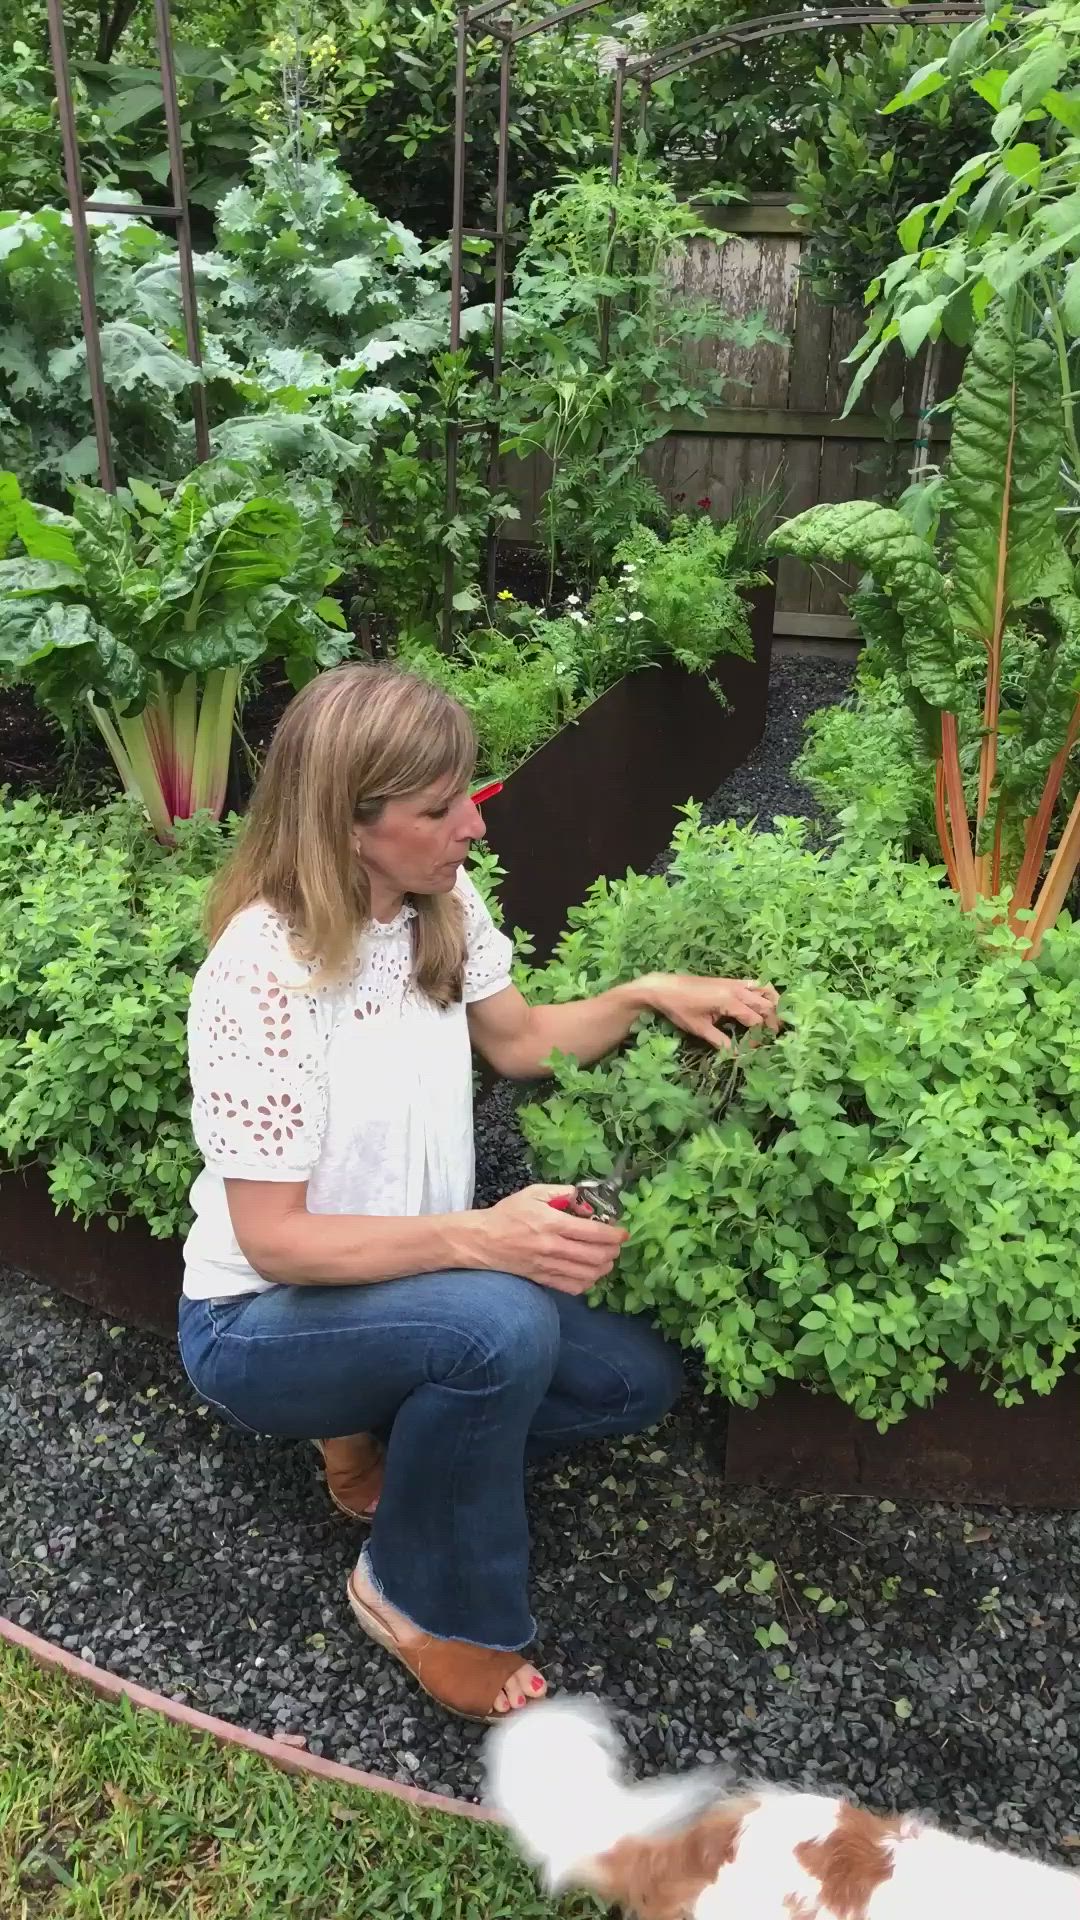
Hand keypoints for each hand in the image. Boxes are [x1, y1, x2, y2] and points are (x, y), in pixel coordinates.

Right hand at [468, 1185, 627, 1295]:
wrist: (482, 1240)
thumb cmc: (508, 1214)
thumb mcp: (533, 1193)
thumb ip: (561, 1193)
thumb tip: (584, 1199)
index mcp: (552, 1223)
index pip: (593, 1233)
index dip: (614, 1235)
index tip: (622, 1233)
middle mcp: (553, 1247)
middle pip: (595, 1256)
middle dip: (613, 1252)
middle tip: (616, 1246)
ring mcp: (548, 1266)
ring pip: (588, 1274)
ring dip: (604, 1268)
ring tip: (607, 1260)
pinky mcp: (543, 1279)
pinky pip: (572, 1287)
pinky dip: (587, 1283)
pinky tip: (589, 1274)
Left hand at [640, 973, 780, 1048]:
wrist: (665, 988)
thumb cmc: (680, 1009)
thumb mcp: (700, 1029)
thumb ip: (721, 1042)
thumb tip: (737, 1054)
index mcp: (730, 1002)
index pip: (756, 1021)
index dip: (758, 1036)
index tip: (752, 1048)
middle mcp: (737, 990)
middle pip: (767, 1006)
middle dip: (772, 1023)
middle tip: (769, 1038)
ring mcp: (735, 983)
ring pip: (765, 991)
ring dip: (773, 1005)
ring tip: (771, 1022)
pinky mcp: (731, 981)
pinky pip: (755, 984)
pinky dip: (764, 993)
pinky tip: (763, 1005)